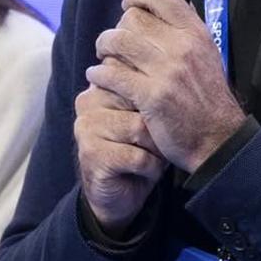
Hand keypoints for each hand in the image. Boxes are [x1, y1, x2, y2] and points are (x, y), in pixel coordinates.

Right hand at [75, 81, 166, 234]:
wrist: (121, 193)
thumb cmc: (140, 149)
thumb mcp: (147, 114)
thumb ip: (149, 90)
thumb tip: (173, 66)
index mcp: (101, 84)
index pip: (134, 76)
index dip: (157, 98)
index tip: (161, 116)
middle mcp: (88, 101)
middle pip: (141, 101)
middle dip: (159, 126)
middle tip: (158, 141)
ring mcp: (86, 127)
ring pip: (140, 128)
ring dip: (157, 149)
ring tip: (152, 156)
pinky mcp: (91, 154)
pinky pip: (137, 156)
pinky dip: (151, 167)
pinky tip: (145, 171)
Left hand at [86, 0, 246, 174]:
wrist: (218, 140)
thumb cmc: (208, 98)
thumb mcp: (208, 55)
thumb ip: (187, 31)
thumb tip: (168, 4)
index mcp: (196, 33)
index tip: (128, 5)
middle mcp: (182, 47)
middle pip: (132, 18)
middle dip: (117, 29)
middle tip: (112, 44)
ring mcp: (167, 72)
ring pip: (118, 42)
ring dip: (103, 48)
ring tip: (102, 58)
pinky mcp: (152, 97)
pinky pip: (113, 74)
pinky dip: (98, 74)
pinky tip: (96, 78)